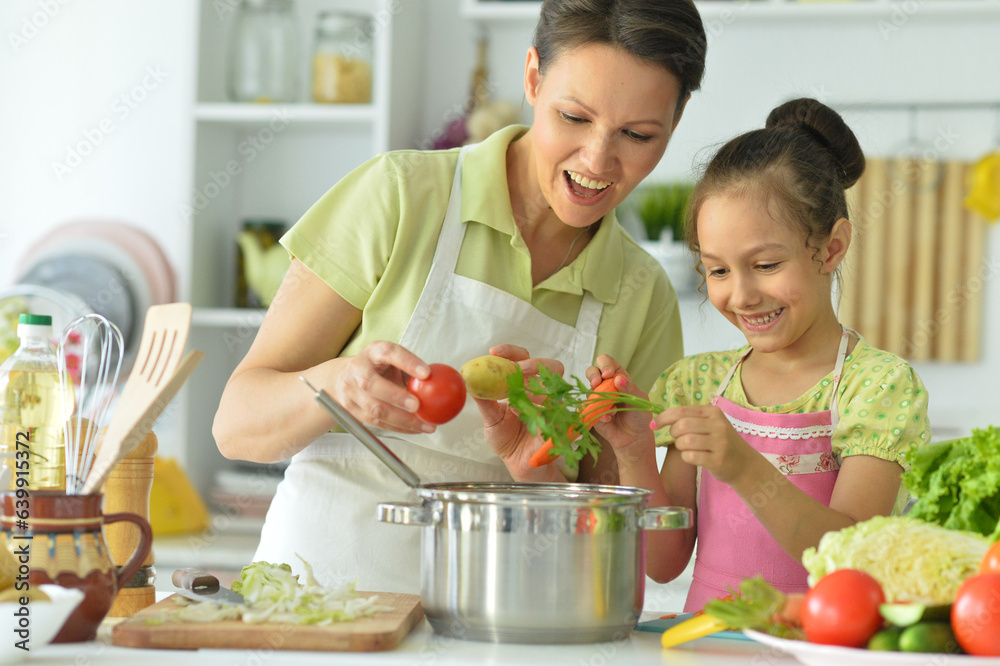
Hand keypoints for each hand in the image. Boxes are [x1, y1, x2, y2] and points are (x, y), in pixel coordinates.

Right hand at [321, 340, 431, 434]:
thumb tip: (442, 382)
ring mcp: (351, 391)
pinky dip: (398, 428)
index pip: (388, 352)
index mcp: (372, 352)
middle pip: (372, 384)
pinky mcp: (351, 411)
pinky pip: (377, 423)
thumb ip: (412, 370)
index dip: (407, 362)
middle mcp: (358, 370)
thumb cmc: (378, 368)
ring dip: (403, 420)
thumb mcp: (392, 360)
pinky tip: (415, 429)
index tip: (427, 373)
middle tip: (418, 405)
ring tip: (426, 425)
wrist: (343, 378)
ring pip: (374, 409)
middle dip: (396, 396)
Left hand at [470, 344, 564, 480]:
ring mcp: (552, 406)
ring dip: (536, 389)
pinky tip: (521, 415)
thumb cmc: (505, 437)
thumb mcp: (490, 418)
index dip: (510, 352)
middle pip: (550, 366)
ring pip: (555, 387)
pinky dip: (536, 412)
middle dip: (535, 363)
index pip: (522, 358)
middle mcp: (541, 391)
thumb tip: (469, 380)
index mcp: (523, 384)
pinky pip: (553, 412)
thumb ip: (484, 400)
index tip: (494, 352)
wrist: (516, 462)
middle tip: (519, 369)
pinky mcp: (558, 423)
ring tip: (517, 401)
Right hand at [587, 354, 654, 452]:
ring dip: (600, 399)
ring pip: (589, 390)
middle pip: (592, 371)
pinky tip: (609, 419)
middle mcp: (605, 385)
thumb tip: (617, 379)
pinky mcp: (592, 411)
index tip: (609, 374)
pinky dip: (599, 413)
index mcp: (618, 377)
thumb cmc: (639, 415)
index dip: (605, 365)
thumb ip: (629, 389)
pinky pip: (589, 408)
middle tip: (597, 383)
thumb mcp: (639, 400)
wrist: (634, 437)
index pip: (607, 362)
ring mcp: (597, 398)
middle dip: (593, 375)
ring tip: (613, 410)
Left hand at [654, 405, 753, 483]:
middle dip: (673, 433)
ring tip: (688, 448)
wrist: (744, 464)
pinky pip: (690, 456)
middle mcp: (718, 425)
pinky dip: (686, 457)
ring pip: (685, 441)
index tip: (654, 425)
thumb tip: (658, 420)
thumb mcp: (710, 425)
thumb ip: (689, 419)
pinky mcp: (718, 460)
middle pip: (682, 426)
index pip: (682, 411)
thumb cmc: (720, 442)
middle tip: (679, 439)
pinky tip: (693, 457)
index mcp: (713, 412)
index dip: (664, 417)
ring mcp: (720, 443)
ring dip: (680, 446)